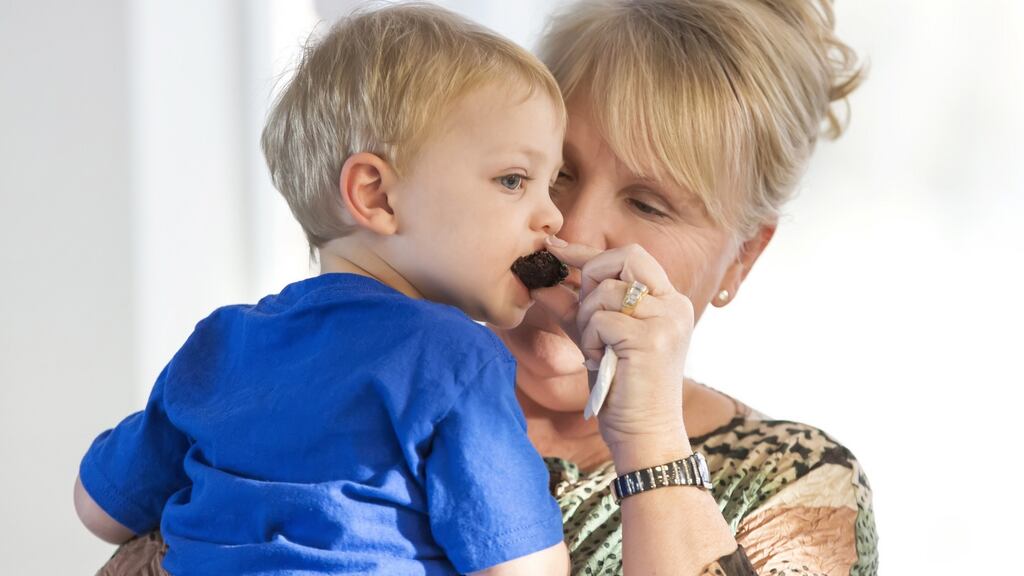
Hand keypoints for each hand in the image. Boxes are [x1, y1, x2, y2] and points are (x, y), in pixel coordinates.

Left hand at [532, 239, 695, 456]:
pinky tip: (601, 361)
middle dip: (591, 276)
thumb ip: (576, 309)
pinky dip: (590, 339)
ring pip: (606, 291)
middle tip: (584, 312)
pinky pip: (601, 319)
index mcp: (668, 301)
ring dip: (588, 319)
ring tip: (598, 349)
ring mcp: (666, 320)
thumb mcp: (597, 339)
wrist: (645, 435)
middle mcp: (673, 304)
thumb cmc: (622, 389)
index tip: (556, 249)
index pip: (630, 256)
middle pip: (625, 257)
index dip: (590, 252)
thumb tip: (542, 283)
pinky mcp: (651, 338)